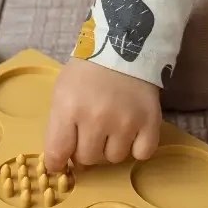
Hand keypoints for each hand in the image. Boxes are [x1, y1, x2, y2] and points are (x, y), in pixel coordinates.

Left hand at [43, 57, 160, 172]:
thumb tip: (61, 161)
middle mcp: (96, 118)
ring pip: (114, 158)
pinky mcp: (150, 122)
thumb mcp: (62, 92)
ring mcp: (125, 122)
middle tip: (91, 130)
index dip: (58, 161)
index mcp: (69, 108)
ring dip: (112, 146)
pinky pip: (141, 154)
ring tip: (113, 125)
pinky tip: (132, 131)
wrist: (123, 45)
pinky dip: (137, 147)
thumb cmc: (87, 71)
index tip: (62, 159)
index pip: (57, 154)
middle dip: (86, 148)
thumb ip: (58, 126)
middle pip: (87, 159)